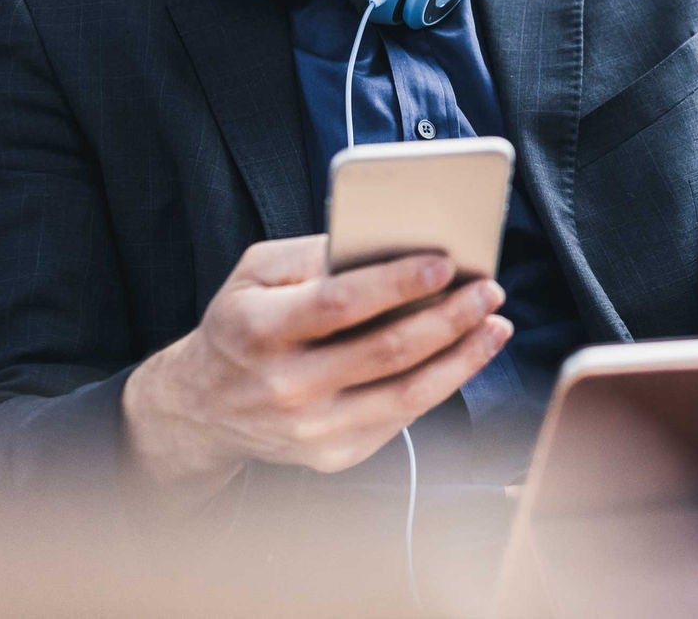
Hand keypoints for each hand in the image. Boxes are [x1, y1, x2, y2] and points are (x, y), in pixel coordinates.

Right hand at [122, 236, 511, 503]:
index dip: (396, 283)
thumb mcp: (256, 273)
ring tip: (495, 325)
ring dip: (462, 357)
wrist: (202, 408)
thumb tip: (386, 242)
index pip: (339, 304)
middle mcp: (285, 385)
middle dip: (449, 317)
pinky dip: (442, 384)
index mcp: (260, 329)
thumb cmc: (242, 324)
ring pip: (406, 394)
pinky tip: (465, 356)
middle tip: (489, 289)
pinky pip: (402, 418)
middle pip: (386, 351)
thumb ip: (314, 253)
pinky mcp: (333, 455)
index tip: (445, 262)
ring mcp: (311, 429)